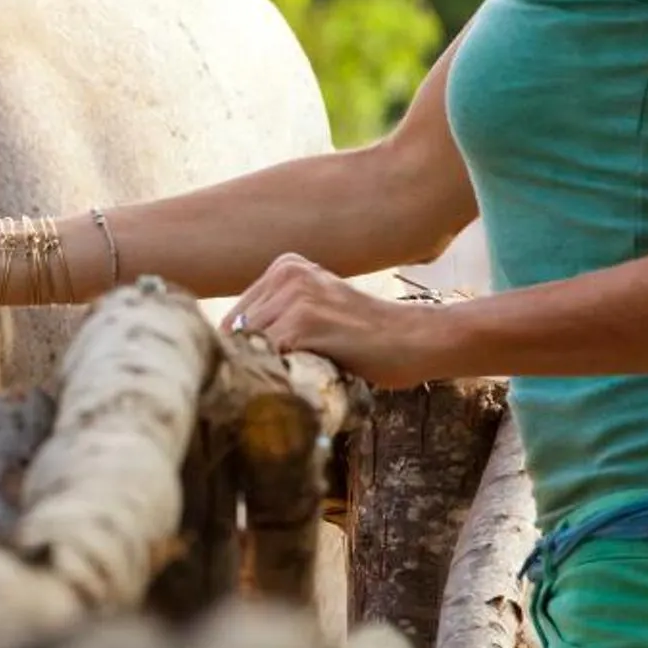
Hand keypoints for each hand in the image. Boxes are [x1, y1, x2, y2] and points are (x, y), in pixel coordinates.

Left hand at [224, 254, 453, 388]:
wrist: (418, 339)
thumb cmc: (368, 337)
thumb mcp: (318, 310)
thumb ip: (279, 319)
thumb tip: (230, 352)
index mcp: (286, 266)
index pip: (236, 319)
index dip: (247, 351)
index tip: (265, 370)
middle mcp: (286, 274)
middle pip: (238, 332)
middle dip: (252, 360)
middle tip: (282, 381)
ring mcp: (294, 296)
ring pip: (251, 346)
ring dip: (267, 369)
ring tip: (300, 379)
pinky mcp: (304, 322)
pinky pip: (269, 357)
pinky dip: (280, 375)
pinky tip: (305, 381)